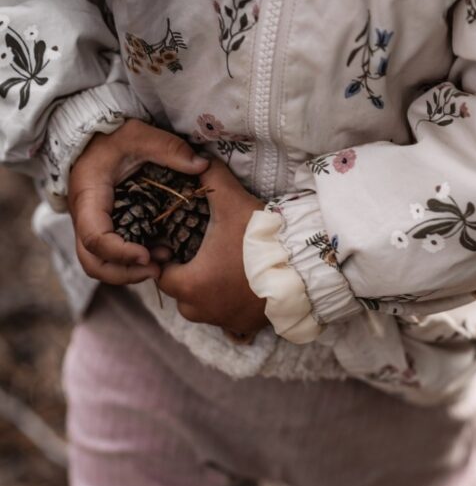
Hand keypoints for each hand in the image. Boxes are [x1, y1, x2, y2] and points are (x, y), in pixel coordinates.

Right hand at [68, 119, 209, 284]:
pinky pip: (114, 257)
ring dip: (130, 272)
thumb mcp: (140, 135)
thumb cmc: (113, 136)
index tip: (147, 255)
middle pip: (93, 262)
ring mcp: (95, 228)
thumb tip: (202, 165)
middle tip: (157, 269)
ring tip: (163, 264)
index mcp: (88, 198)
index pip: (95, 238)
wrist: (93, 138)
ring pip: (102, 265)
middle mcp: (86, 219)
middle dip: (124, 274)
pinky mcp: (107, 231)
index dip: (120, 253)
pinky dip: (134, 263)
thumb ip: (170, 149)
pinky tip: (161, 254)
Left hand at [157, 158, 268, 335]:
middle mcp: (200, 310)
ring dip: (208, 290)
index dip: (167, 257)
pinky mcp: (245, 327)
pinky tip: (241, 287)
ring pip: (203, 307)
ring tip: (223, 268)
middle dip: (187, 274)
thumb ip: (210, 178)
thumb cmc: (260, 240)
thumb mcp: (232, 202)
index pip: (161, 274)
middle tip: (202, 252)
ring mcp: (224, 321)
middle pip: (181, 293)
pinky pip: (226, 318)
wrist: (304, 270)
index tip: (178, 242)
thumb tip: (197, 158)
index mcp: (189, 284)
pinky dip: (229, 304)